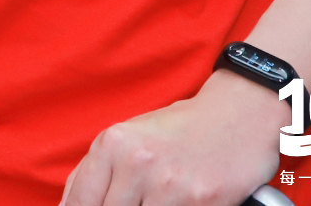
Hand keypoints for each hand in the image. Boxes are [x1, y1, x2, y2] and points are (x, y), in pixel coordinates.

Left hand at [61, 71, 285, 205]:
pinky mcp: (201, 202)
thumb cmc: (183, 128)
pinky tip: (178, 202)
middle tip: (133, 203)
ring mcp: (169, 186)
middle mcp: (137, 163)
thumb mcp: (132, 136)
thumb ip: (98, 170)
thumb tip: (70, 204)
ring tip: (156, 199)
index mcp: (113, 143)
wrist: (240, 114)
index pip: (80, 200)